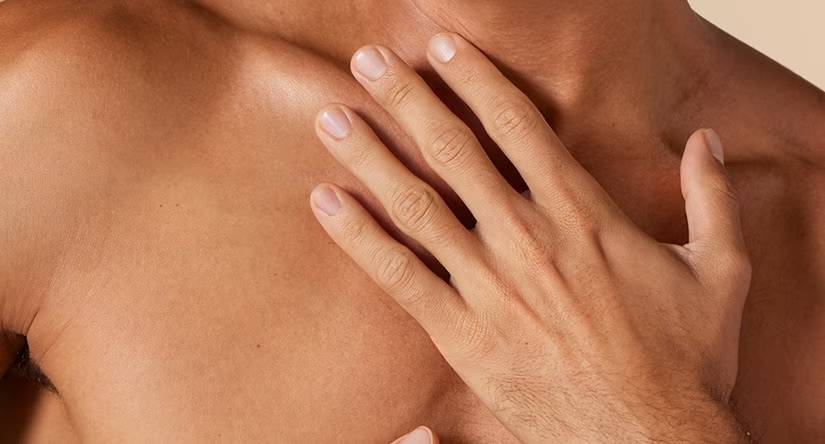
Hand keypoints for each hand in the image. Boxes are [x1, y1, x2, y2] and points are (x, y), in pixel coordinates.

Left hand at [310, 33, 751, 441]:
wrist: (652, 438)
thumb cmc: (685, 359)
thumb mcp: (721, 270)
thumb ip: (711, 199)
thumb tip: (707, 142)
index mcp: (583, 216)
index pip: (518, 126)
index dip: (475, 80)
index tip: (442, 48)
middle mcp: (528, 240)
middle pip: (454, 151)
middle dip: (407, 99)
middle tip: (368, 60)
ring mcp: (491, 287)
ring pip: (417, 205)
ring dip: (370, 155)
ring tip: (331, 117)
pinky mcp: (464, 336)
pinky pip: (400, 277)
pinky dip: (359, 236)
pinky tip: (326, 202)